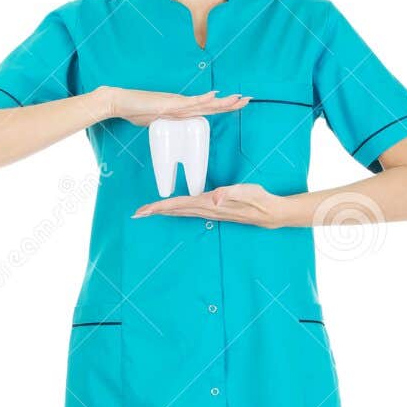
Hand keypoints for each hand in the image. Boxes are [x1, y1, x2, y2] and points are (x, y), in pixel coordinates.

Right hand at [102, 87, 249, 126]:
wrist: (120, 102)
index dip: (223, 106)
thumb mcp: (156, 122)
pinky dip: (202, 99)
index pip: (207, 108)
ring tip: (238, 98)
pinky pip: (188, 102)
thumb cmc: (135, 111)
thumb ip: (167, 125)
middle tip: (248, 99)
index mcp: (181, 109)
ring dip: (222, 102)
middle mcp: (182, 104)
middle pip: (211, 104)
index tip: (237, 104)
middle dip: (230, 103)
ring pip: (204, 103)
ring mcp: (176, 103)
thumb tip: (172, 133)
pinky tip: (213, 96)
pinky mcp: (168, 104)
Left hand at [133, 182, 286, 227]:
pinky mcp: (213, 210)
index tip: (144, 211)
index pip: (178, 204)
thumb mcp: (246, 192)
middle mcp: (205, 209)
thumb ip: (230, 193)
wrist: (269, 213)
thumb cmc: (258, 200)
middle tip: (136, 214)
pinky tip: (171, 210)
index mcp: (208, 204)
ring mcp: (209, 212)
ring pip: (180, 212)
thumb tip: (216, 197)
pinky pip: (188, 211)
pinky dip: (175, 210)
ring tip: (148, 212)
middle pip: (175, 211)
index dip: (160, 207)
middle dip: (155, 212)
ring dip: (163, 212)